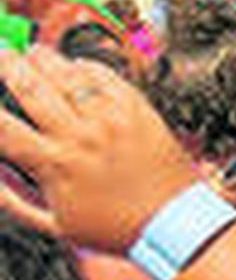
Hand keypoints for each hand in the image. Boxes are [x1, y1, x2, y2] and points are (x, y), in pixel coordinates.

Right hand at [0, 48, 198, 252]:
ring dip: (46, 59)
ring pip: (69, 76)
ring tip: (33, 53)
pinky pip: (108, 77)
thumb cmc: (115, 227)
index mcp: (54, 165)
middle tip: (0, 52)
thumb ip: (12, 200)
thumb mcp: (54, 224)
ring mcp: (112, 120)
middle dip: (7, 64)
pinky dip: (87, 67)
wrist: (175, 222)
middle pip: (32, 88)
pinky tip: (77, 66)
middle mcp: (80, 137)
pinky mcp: (138, 111)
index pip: (2, 127)